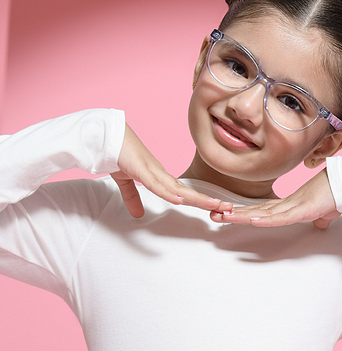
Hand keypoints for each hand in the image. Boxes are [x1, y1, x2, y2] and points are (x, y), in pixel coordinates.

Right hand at [111, 124, 231, 217]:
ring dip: (197, 198)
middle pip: (187, 191)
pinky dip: (167, 193)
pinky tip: (179, 200)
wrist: (106, 135)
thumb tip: (138, 215)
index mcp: (158, 177)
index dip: (199, 201)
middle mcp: (160, 173)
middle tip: (227, 207)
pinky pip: (155, 184)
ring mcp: (151, 170)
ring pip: (178, 188)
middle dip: (207, 200)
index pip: (183, 192)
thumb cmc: (118, 154)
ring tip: (215, 205)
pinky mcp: (139, 169)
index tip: (215, 208)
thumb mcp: (126, 182)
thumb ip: (133, 197)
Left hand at [210, 168, 339, 227]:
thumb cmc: (335, 195)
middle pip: (255, 211)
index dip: (243, 213)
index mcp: (288, 204)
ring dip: (242, 216)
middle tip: (213, 215)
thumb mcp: (323, 212)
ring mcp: (292, 206)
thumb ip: (319, 218)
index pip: (261, 210)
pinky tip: (252, 220)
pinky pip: (281, 217)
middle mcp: (286, 204)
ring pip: (262, 213)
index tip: (227, 215)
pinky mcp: (302, 209)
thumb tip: (320, 224)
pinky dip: (266, 219)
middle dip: (234, 214)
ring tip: (223, 217)